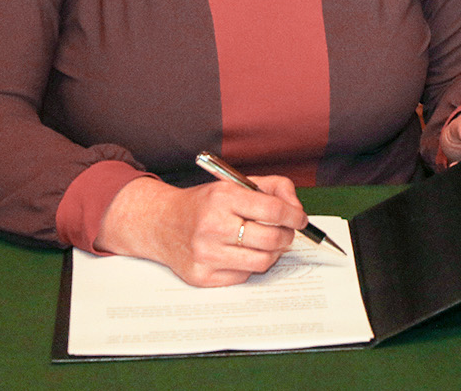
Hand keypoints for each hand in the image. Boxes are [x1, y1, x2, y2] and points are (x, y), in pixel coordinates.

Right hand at [94, 174, 307, 286]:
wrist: (161, 223)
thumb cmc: (204, 204)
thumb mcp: (236, 184)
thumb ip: (274, 188)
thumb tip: (297, 211)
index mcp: (223, 198)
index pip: (273, 210)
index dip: (294, 216)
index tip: (300, 219)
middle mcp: (212, 226)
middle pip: (271, 239)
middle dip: (287, 237)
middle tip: (287, 233)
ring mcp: (205, 254)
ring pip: (261, 262)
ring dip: (273, 254)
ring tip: (268, 244)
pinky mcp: (201, 277)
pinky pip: (243, 277)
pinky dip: (250, 267)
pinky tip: (242, 254)